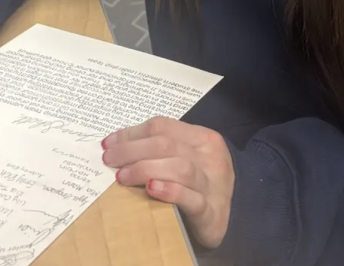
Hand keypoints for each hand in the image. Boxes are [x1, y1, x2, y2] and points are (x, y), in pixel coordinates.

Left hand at [103, 117, 234, 248]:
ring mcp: (212, 184)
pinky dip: (170, 191)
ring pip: (179, 167)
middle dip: (131, 150)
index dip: (131, 133)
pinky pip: (192, 198)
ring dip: (145, 169)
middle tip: (109, 160)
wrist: (236, 216)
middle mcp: (209, 157)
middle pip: (166, 144)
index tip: (108, 144)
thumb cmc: (203, 184)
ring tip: (122, 177)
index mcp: (202, 138)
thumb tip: (118, 147)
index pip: (162, 126)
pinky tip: (151, 189)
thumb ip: (163, 151)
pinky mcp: (212, 211)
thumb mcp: (189, 158)